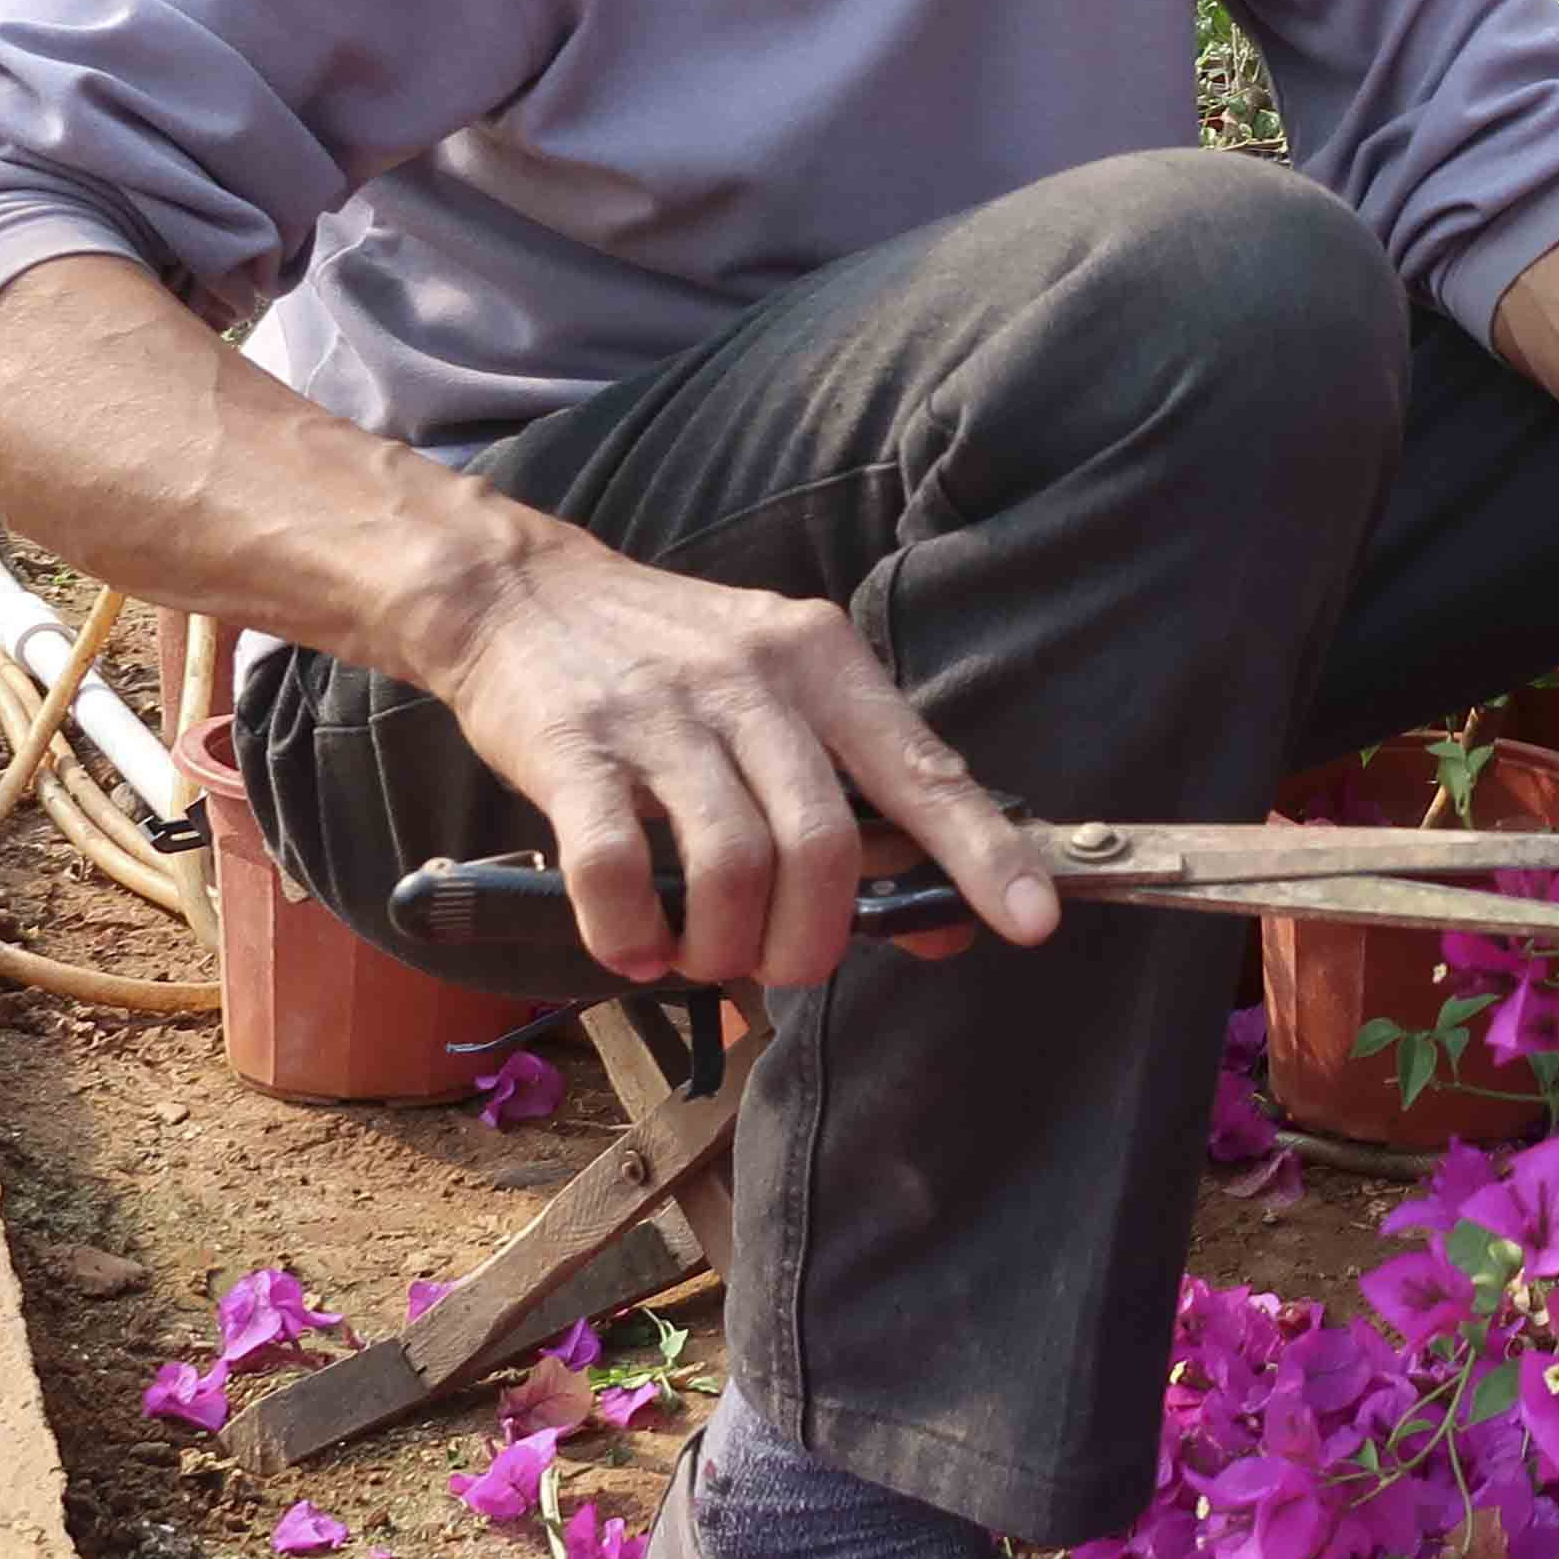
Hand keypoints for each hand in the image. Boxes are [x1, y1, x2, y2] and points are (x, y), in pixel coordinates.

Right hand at [413, 538, 1063, 988]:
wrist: (524, 592)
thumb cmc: (673, 662)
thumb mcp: (782, 691)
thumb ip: (856, 796)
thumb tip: (942, 923)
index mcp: (824, 661)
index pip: (922, 768)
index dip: (982, 852)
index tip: (1034, 919)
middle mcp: (753, 679)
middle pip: (823, 843)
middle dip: (815, 937)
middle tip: (789, 966)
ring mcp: (661, 712)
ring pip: (732, 865)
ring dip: (725, 946)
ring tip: (707, 958)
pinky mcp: (573, 748)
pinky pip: (616, 868)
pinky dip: (631, 932)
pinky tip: (635, 945)